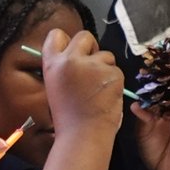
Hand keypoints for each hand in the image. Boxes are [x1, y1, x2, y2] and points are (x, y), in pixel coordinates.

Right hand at [38, 25, 123, 140]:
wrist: (83, 134)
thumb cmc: (68, 115)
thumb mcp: (55, 87)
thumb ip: (62, 68)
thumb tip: (75, 55)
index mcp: (52, 64)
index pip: (56, 34)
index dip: (66, 40)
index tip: (72, 52)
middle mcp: (70, 60)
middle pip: (84, 36)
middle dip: (90, 48)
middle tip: (91, 67)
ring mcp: (92, 65)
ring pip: (105, 54)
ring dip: (104, 67)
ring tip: (97, 89)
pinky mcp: (112, 73)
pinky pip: (116, 70)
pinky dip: (114, 81)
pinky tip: (106, 95)